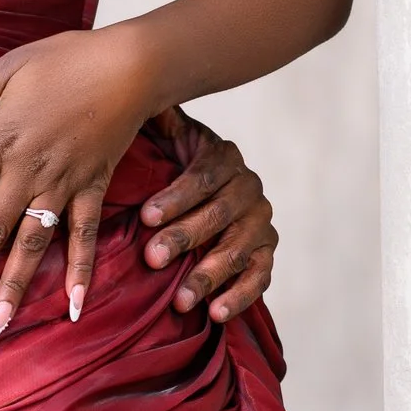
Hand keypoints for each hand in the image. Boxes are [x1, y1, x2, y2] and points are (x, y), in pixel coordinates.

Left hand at [0, 28, 156, 338]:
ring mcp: (63, 183)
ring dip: (14, 288)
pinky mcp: (94, 188)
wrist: (133, 64)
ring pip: (33, 244)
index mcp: (0, 141)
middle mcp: (28, 170)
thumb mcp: (8, 68)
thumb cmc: (67, 59)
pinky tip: (73, 308)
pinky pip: (84, 236)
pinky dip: (80, 272)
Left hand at [139, 112, 276, 323]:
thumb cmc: (168, 168)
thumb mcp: (164, 141)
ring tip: (181, 298)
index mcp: (224, 158)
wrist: (200, 199)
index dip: (177, 196)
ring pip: (240, 248)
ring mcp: (261, 223)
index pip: (205, 176)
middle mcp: (250, 189)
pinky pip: (260, 276)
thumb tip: (144, 98)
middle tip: (151, 258)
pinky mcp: (266, 254)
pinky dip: (240, 296)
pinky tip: (216, 313)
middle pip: (221, 214)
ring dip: (209, 273)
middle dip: (185, 237)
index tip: (146, 216)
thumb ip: (158, 123)